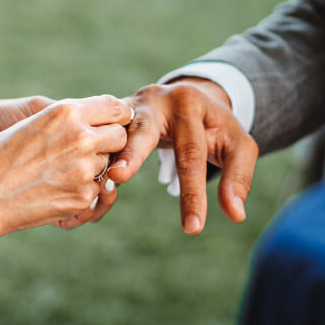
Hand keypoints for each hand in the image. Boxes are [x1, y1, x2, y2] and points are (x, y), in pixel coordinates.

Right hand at [0, 95, 132, 236]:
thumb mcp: (29, 123)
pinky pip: (95, 189)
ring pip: (107, 165)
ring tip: (60, 172)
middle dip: (109, 143)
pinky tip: (56, 189)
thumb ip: (63, 120)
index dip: (116, 116)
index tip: (112, 124)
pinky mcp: (82, 197)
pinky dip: (82, 190)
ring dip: (93, 167)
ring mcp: (84, 169)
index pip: (114, 108)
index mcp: (66, 112)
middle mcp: (81, 137)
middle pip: (119, 136)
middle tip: (89, 150)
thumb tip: (89, 120)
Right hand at [107, 79, 258, 235]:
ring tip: (94, 182)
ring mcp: (130, 106)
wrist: (189, 96)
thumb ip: (238, 178)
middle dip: (132, 155)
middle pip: (144, 132)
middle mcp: (156, 99)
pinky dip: (94, 161)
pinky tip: (87, 184)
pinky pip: (100, 140)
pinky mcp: (112, 117)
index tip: (193, 228)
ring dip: (104, 158)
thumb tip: (236, 215)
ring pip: (114, 134)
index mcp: (190, 104)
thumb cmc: (216, 127)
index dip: (193, 193)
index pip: (191, 155)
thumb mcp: (237, 146)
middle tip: (118, 177)